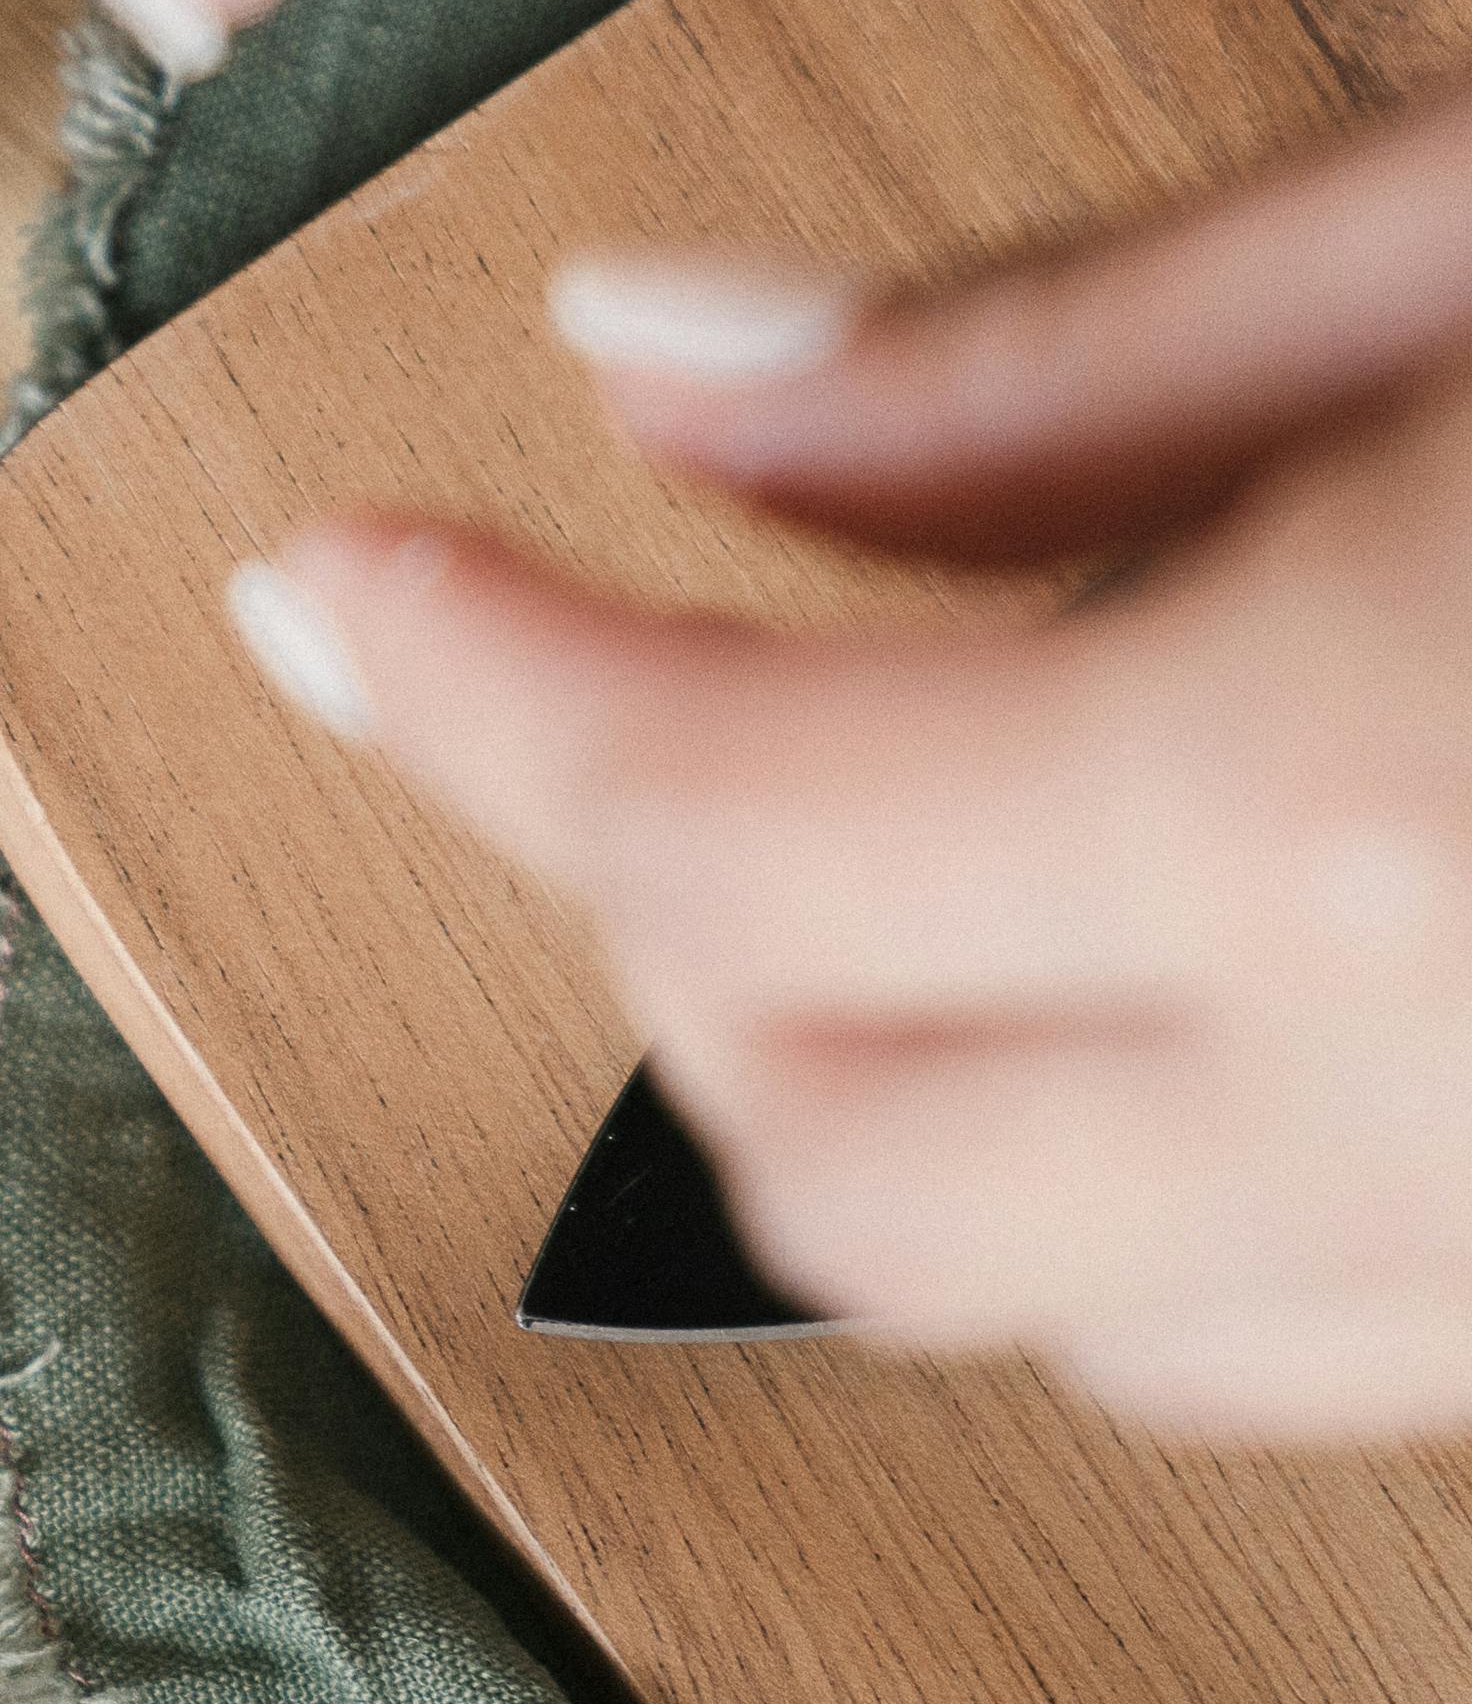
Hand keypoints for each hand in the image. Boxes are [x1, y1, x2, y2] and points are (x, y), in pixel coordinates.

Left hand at [224, 91, 1471, 1441]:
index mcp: (1342, 817)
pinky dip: (1170, 1199)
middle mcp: (1441, 1126)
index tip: (342, 590)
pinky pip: (1311, 1347)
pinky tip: (1212, 974)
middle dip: (671, 932)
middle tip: (641, 693)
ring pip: (1061, 1318)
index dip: (474, 693)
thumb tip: (648, 371)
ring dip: (912, 1100)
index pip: (710, 834)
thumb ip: (1049, 357)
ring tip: (938, 820)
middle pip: (819, 1155)